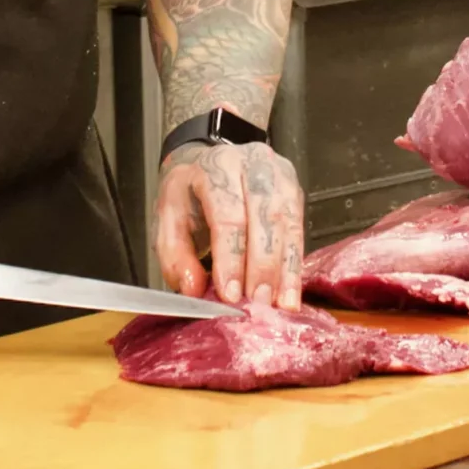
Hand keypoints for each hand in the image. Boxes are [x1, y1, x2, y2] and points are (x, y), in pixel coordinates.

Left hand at [155, 140, 302, 307]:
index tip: (230, 294)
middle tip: (257, 304)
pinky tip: (290, 293)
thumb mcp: (168, 219)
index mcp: (215, 167)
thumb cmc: (190, 194)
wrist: (209, 165)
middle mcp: (252, 164)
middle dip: (263, 267)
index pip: (228, 215)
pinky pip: (300, 229)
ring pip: (288, 224)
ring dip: (284, 270)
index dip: (231, 258)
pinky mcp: (295, 190)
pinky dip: (295, 266)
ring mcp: (279, 174)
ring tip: (279, 305)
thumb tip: (193, 289)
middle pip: (265, 217)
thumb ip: (175, 255)